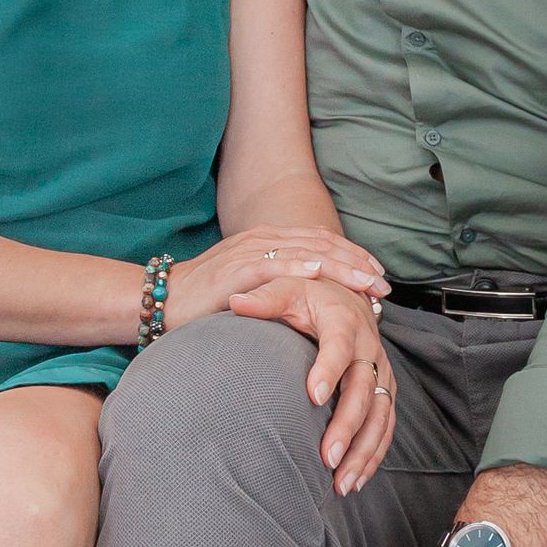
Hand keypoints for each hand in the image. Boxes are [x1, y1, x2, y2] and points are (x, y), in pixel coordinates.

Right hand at [167, 227, 388, 328]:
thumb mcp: (252, 290)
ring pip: (305, 252)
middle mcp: (263, 239)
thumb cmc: (207, 302)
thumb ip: (279, 289)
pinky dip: (298, 266)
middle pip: (321, 245)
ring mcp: (250, 251)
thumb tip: (312, 306)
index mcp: (269, 242)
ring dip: (340, 266)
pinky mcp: (236, 269)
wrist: (162, 300)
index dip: (353, 256)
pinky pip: (272, 264)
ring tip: (366, 279)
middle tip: (384, 282)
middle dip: (357, 263)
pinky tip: (320, 273)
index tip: (378, 274)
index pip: (321, 243)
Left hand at [228, 276, 395, 495]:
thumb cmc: (309, 294)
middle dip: (347, 427)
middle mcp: (370, 348)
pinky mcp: (385, 390)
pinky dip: (374, 454)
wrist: (345, 295)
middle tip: (327, 458)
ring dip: (363, 451)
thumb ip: (263, 298)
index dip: (328, 370)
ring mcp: (381, 371)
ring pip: (380, 415)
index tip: (311, 396)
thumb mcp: (286, 287)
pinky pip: (386, 425)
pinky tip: (356, 479)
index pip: (338, 347)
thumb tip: (236, 300)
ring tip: (342, 483)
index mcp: (344, 321)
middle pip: (363, 390)